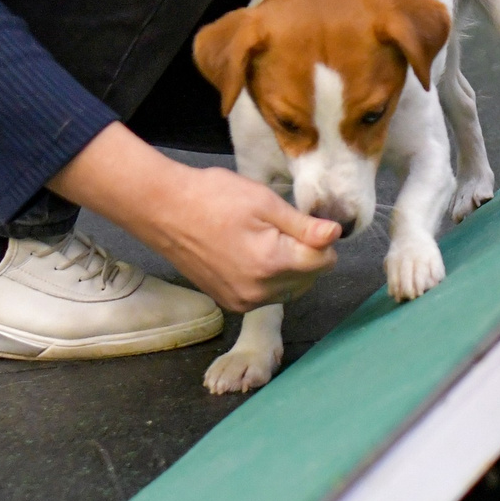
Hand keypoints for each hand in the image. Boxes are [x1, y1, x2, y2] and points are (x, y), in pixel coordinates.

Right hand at [50, 122, 337, 311]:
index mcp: (271, 263)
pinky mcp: (229, 303)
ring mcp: (242, 301)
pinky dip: (270, 278)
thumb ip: (303, 226)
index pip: (323, 262)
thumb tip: (336, 235)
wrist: (164, 211)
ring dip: (291, 268)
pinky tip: (253, 253)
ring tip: (267, 239)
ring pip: (290, 289)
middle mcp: (258, 291)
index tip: (307, 222)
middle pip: (309, 278)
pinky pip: (267, 295)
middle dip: (308, 255)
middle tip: (284, 227)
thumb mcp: (265, 202)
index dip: (322, 239)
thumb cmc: (213, 197)